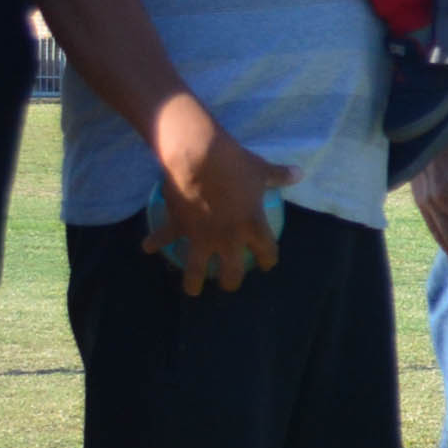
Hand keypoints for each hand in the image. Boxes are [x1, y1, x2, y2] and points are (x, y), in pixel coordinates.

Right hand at [146, 95, 289, 295]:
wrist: (197, 156)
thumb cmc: (234, 164)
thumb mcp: (260, 169)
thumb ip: (278, 176)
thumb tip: (299, 173)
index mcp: (252, 227)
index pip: (267, 252)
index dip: (268, 260)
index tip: (267, 264)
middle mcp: (227, 239)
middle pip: (232, 272)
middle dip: (231, 282)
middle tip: (228, 284)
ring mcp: (201, 236)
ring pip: (197, 268)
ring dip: (194, 282)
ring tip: (193, 291)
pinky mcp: (178, 225)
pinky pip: (164, 237)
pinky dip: (155, 242)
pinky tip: (148, 248)